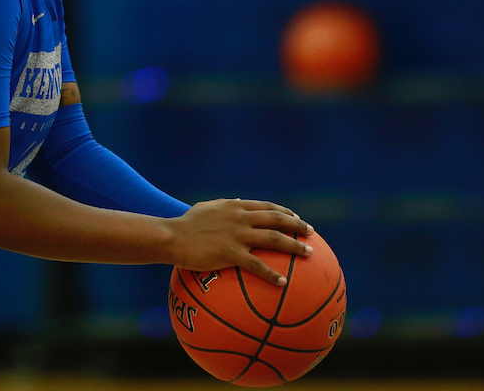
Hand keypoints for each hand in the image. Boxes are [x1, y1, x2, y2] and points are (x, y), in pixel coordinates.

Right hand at [167, 199, 313, 285]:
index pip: (266, 206)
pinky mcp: (231, 253)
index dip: (284, 212)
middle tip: (311, 233)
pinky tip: (284, 283)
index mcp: (235, 206)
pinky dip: (272, 274)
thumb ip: (224, 204)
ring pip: (274, 239)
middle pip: (276, 219)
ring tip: (309, 254)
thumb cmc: (186, 224)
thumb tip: (238, 200)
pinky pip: (257, 265)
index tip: (296, 218)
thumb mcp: (206, 207)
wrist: (172, 237)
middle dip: (297, 225)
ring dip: (294, 246)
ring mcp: (237, 235)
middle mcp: (240, 217)